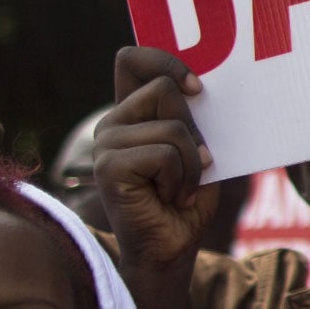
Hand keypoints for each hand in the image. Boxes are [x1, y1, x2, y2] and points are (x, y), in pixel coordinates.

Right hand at [95, 45, 221, 273]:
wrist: (171, 248)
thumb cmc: (187, 199)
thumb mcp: (197, 148)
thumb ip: (192, 117)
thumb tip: (204, 88)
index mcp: (130, 113)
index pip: (131, 60)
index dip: (164, 61)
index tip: (197, 88)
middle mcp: (111, 123)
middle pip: (163, 89)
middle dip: (193, 129)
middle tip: (191, 165)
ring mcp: (105, 144)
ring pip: (172, 126)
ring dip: (192, 163)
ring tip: (181, 188)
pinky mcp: (109, 167)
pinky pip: (165, 154)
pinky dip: (182, 179)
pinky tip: (172, 198)